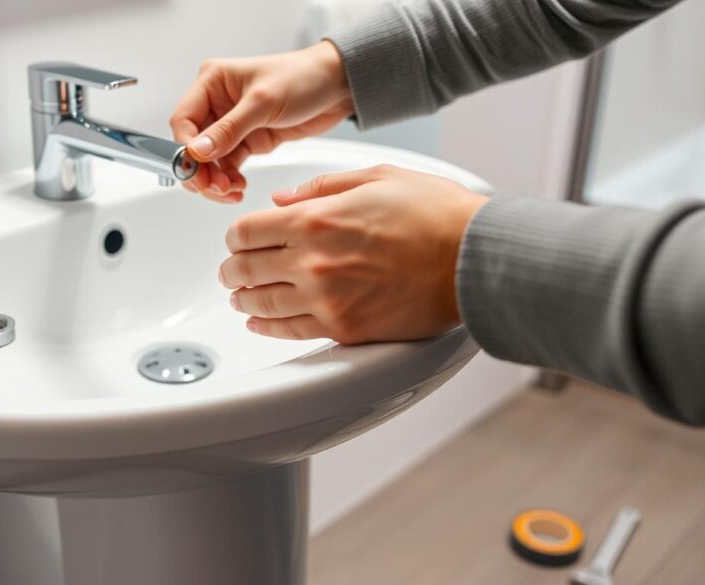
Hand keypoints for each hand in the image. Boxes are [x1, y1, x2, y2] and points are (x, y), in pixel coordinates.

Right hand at [171, 41, 352, 202]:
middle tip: (213, 188)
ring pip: (209, 160)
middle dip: (200, 170)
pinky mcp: (247, 140)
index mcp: (212, 81)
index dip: (185, 149)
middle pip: (192, 145)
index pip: (183, 120)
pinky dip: (229, 180)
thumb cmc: (303, 78)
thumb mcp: (263, 102)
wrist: (337, 86)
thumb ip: (229, 129)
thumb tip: (198, 151)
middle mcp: (217, 102)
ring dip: (215, 180)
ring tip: (229, 191)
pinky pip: (228, 166)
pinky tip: (238, 188)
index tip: (196, 169)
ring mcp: (231, 124)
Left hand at [219, 165, 488, 343]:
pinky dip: (266, 326)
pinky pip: (290, 331)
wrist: (473, 258)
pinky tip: (259, 320)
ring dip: (244, 299)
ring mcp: (326, 301)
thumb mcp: (375, 177)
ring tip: (240, 295)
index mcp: (314, 220)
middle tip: (232, 269)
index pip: (246, 231)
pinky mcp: (344, 330)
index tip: (238, 238)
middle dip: (233, 268)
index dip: (236, 235)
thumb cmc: (434, 213)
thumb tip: (283, 201)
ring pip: (261, 304)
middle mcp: (312, 262)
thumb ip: (321, 188)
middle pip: (245, 270)